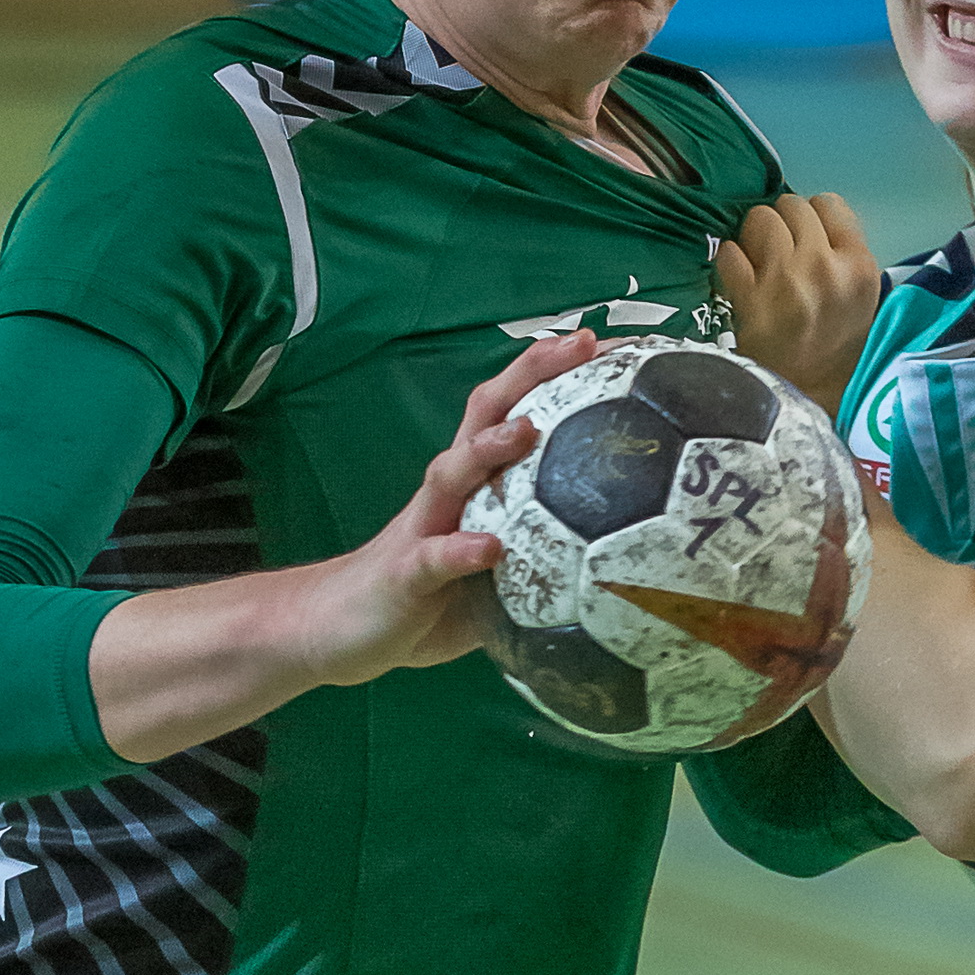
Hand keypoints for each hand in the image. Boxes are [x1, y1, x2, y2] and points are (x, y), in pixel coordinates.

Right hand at [287, 330, 599, 685]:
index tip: (619, 347)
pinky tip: (490, 548)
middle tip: (579, 344)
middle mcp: (450, 489)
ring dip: (489, 448)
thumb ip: (552, 550)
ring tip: (527, 430)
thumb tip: (633, 555)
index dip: (562, 374)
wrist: (341, 630)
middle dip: (531, 373)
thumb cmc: (433, 593)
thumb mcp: (502, 565)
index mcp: (477, 480)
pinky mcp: (404, 573)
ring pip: (452, 472)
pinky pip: (433, 557)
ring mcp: (423, 525)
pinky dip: (460, 549)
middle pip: (487, 414)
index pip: (519, 407)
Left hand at [717, 193, 880, 414]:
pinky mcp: (748, 297)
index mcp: (859, 266)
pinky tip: (739, 280)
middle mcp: (824, 265)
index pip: (831, 203)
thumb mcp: (863, 302)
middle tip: (779, 249)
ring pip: (759, 218)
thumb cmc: (838, 353)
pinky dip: (730, 262)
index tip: (806, 235)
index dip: (813, 215)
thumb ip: (844, 259)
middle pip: (792, 205)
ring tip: (758, 261)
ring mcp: (784, 279)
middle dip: (782, 222)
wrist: (807, 401)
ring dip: (753, 236)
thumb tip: (813, 227)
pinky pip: (729, 252)